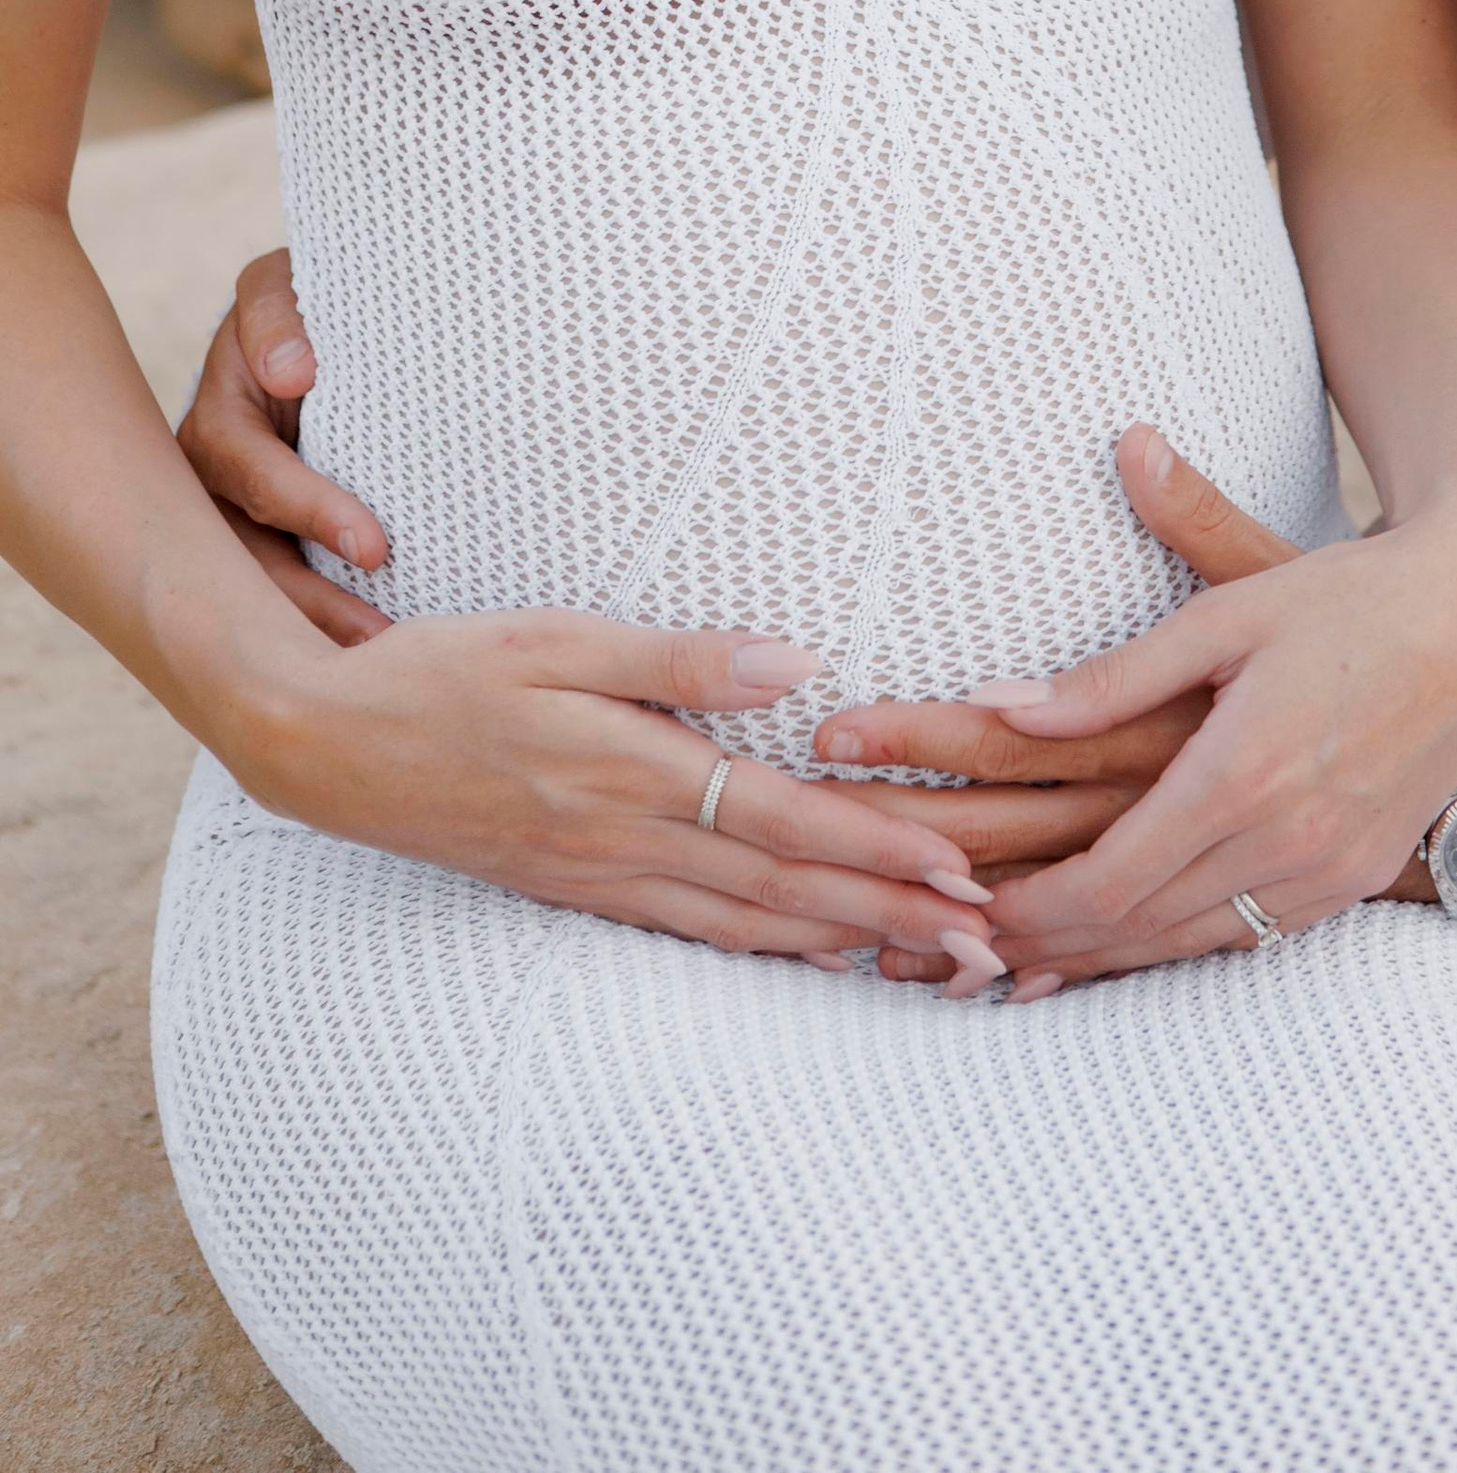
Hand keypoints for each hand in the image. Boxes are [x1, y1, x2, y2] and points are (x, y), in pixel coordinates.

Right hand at [177, 248, 391, 650]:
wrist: (318, 324)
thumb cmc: (304, 301)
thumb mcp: (281, 286)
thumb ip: (276, 316)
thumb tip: (290, 373)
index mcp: (218, 421)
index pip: (253, 476)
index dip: (310, 511)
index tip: (374, 546)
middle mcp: (213, 482)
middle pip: (247, 558)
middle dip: (310, 605)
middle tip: (380, 641)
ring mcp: (235, 520)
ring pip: (258, 589)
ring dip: (318, 627)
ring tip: (384, 658)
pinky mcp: (269, 542)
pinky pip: (281, 592)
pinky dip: (318, 623)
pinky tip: (372, 654)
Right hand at [223, 612, 1011, 988]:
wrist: (326, 743)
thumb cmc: (446, 667)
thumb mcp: (559, 637)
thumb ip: (680, 657)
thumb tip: (799, 666)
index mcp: (630, 771)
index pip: (782, 820)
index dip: (876, 849)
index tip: (961, 868)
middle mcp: (623, 840)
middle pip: (782, 890)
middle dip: (892, 917)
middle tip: (988, 945)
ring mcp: (598, 876)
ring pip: (745, 925)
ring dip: (844, 942)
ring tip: (929, 961)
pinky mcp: (575, 890)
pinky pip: (691, 933)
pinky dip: (765, 949)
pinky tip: (815, 955)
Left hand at [933, 423, 1456, 989]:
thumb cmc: (1343, 598)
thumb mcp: (1224, 612)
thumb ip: (1114, 675)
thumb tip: (1003, 707)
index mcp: (1243, 769)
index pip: (1111, 879)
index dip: (1033, 909)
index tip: (970, 910)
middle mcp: (1288, 837)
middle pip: (1143, 926)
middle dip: (1053, 942)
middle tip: (975, 950)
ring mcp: (1330, 869)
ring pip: (1194, 943)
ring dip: (1111, 958)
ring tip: (1034, 964)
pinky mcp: (1358, 878)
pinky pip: (1251, 935)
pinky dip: (1183, 944)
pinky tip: (1136, 944)